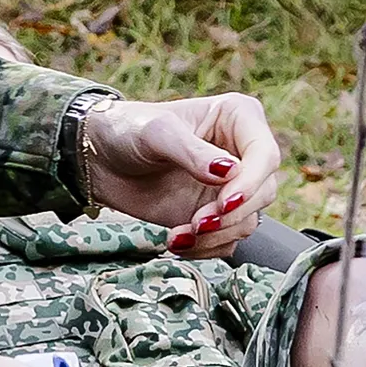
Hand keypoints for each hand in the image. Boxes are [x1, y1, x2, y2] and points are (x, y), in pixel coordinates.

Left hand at [78, 92, 284, 255]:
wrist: (99, 160)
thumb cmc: (128, 129)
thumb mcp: (157, 132)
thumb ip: (192, 152)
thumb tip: (230, 173)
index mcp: (238, 118)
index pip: (265, 154)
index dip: (252, 182)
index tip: (225, 202)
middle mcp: (241, 153)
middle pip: (264, 191)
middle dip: (233, 214)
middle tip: (199, 223)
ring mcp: (229, 187)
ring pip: (248, 220)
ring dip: (217, 235)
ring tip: (180, 235)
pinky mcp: (216, 215)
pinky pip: (227, 241)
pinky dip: (205, 248)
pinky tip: (176, 241)